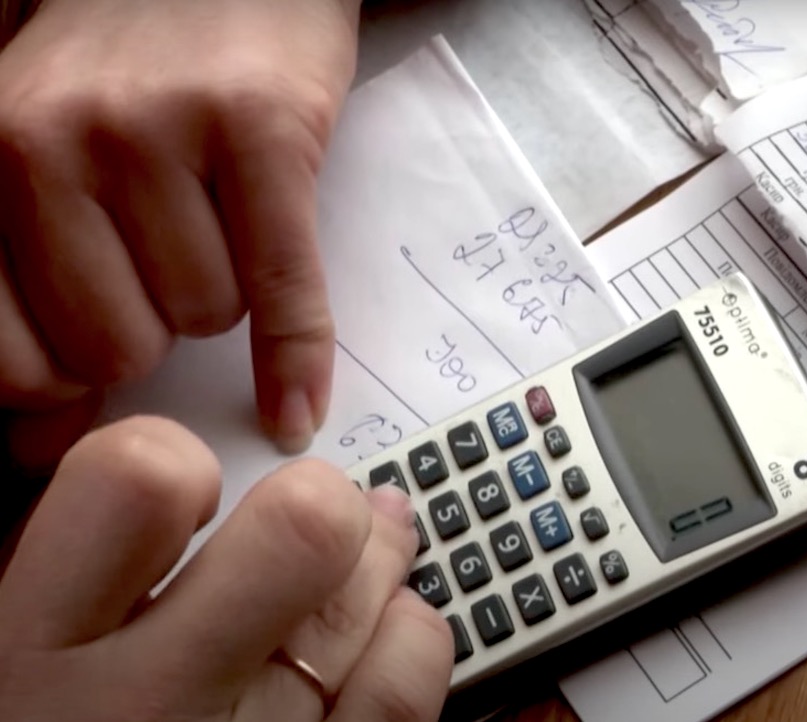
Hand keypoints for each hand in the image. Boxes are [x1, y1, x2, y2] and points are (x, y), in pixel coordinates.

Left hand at [0, 0, 362, 462]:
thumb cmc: (129, 72)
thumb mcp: (44, 158)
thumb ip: (31, 292)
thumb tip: (41, 450)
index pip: (8, 358)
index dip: (62, 388)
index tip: (96, 380)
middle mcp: (50, 142)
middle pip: (115, 351)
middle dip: (150, 339)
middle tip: (165, 274)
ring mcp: (158, 132)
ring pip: (202, 317)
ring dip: (220, 297)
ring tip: (218, 220)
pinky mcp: (261, 129)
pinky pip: (280, 290)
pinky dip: (297, 361)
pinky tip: (297, 407)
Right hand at [0, 415, 453, 720]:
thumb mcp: (5, 655)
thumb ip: (64, 579)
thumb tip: (154, 493)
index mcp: (36, 652)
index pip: (138, 483)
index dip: (173, 463)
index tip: (184, 492)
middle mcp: (152, 705)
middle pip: (304, 533)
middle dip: (321, 506)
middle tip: (314, 513)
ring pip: (375, 606)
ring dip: (382, 565)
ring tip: (371, 553)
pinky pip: (408, 687)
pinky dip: (411, 640)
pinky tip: (386, 634)